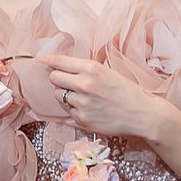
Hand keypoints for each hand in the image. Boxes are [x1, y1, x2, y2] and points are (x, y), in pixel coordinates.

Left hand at [40, 54, 171, 140]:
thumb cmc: (126, 91)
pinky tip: (88, 109)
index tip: (39, 60)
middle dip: (58, 79)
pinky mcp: (81, 120)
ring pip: (58, 96)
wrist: (141, 114)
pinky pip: (67, 112)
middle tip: (68, 82)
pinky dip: (74, 110)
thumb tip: (61, 67)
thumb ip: (84, 69)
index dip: (47, 60)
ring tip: (83, 97)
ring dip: (65, 95)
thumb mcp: (106, 72)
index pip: (59, 62)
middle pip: (54, 78)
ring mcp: (81, 104)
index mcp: (91, 69)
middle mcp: (83, 85)